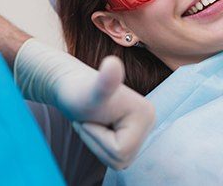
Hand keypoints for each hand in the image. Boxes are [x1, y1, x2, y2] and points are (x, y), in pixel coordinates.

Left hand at [14, 39, 154, 169]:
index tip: (90, 118)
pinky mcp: (135, 131)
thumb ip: (105, 81)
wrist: (72, 86)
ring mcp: (144, 127)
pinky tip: (98, 126)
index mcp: (147, 114)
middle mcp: (150, 120)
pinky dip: (101, 144)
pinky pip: (117, 155)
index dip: (97, 138)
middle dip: (97, 143)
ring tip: (93, 122)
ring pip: (119, 160)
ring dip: (98, 144)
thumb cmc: (78, 91)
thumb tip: (113, 62)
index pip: (120, 151)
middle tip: (89, 121)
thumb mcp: (92, 92)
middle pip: (122, 158)